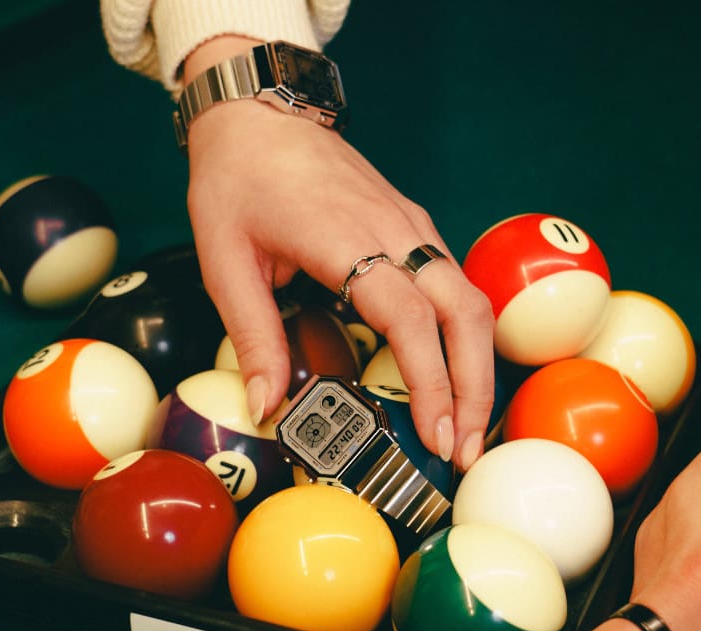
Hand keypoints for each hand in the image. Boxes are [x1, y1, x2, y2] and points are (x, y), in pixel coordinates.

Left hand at [182, 43, 493, 469]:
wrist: (257, 111)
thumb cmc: (236, 181)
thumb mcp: (225, 261)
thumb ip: (253, 336)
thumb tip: (267, 407)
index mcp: (346, 239)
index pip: (410, 318)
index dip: (431, 380)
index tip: (435, 433)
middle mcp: (394, 231)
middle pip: (464, 314)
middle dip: (474, 388)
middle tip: (462, 449)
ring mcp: (411, 225)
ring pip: (470, 301)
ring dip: (476, 366)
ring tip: (462, 427)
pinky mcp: (413, 225)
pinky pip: (455, 284)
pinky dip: (463, 336)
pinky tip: (451, 375)